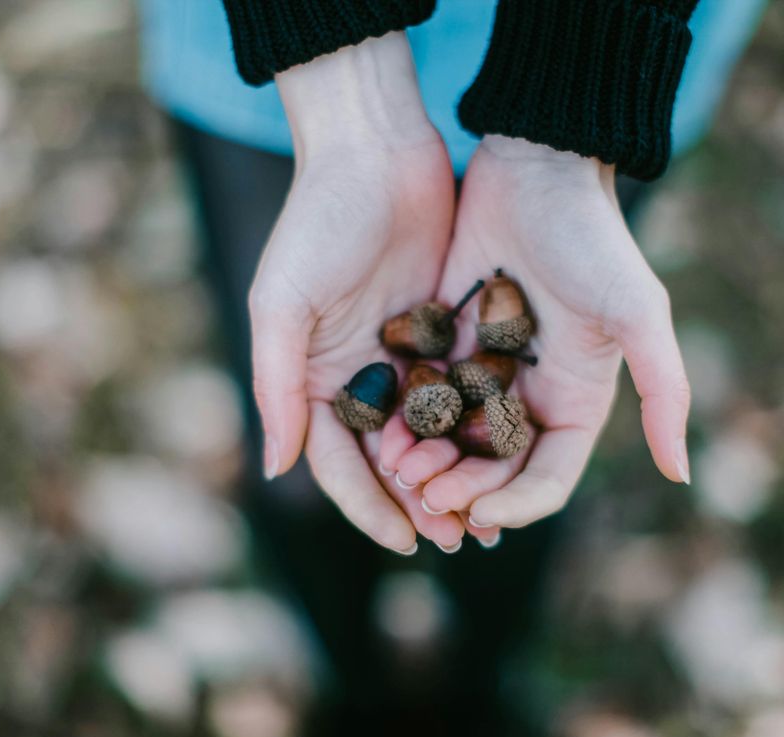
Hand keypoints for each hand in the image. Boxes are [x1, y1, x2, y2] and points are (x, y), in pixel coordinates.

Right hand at [250, 33, 465, 552]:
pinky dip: (478, 428)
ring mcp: (401, 356)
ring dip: (454, 475)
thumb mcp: (282, 303)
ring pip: (431, 434)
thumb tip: (277, 468)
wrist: (374, 149)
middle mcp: (357, 377)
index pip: (340, 463)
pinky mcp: (440, 332)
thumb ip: (278, 385)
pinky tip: (506, 456)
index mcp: (314, 379)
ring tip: (487, 516)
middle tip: (457, 539)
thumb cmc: (317, 221)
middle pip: (389, 459)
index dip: (370, 505)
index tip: (406, 540)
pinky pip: (461, 392)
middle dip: (420, 501)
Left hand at [387, 135, 690, 530]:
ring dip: (427, 463)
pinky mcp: (443, 345)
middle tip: (423, 493)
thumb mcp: (638, 311)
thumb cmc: (592, 237)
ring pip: (449, 441)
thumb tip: (681, 474)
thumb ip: (663, 389)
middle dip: (460, 490)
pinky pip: (419, 398)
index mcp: (574, 403)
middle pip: (491, 470)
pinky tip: (380, 432)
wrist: (535, 166)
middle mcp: (527, 397)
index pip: (545, 480)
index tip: (479, 515)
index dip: (515, 505)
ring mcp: (482, 373)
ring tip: (398, 469)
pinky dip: (402, 421)